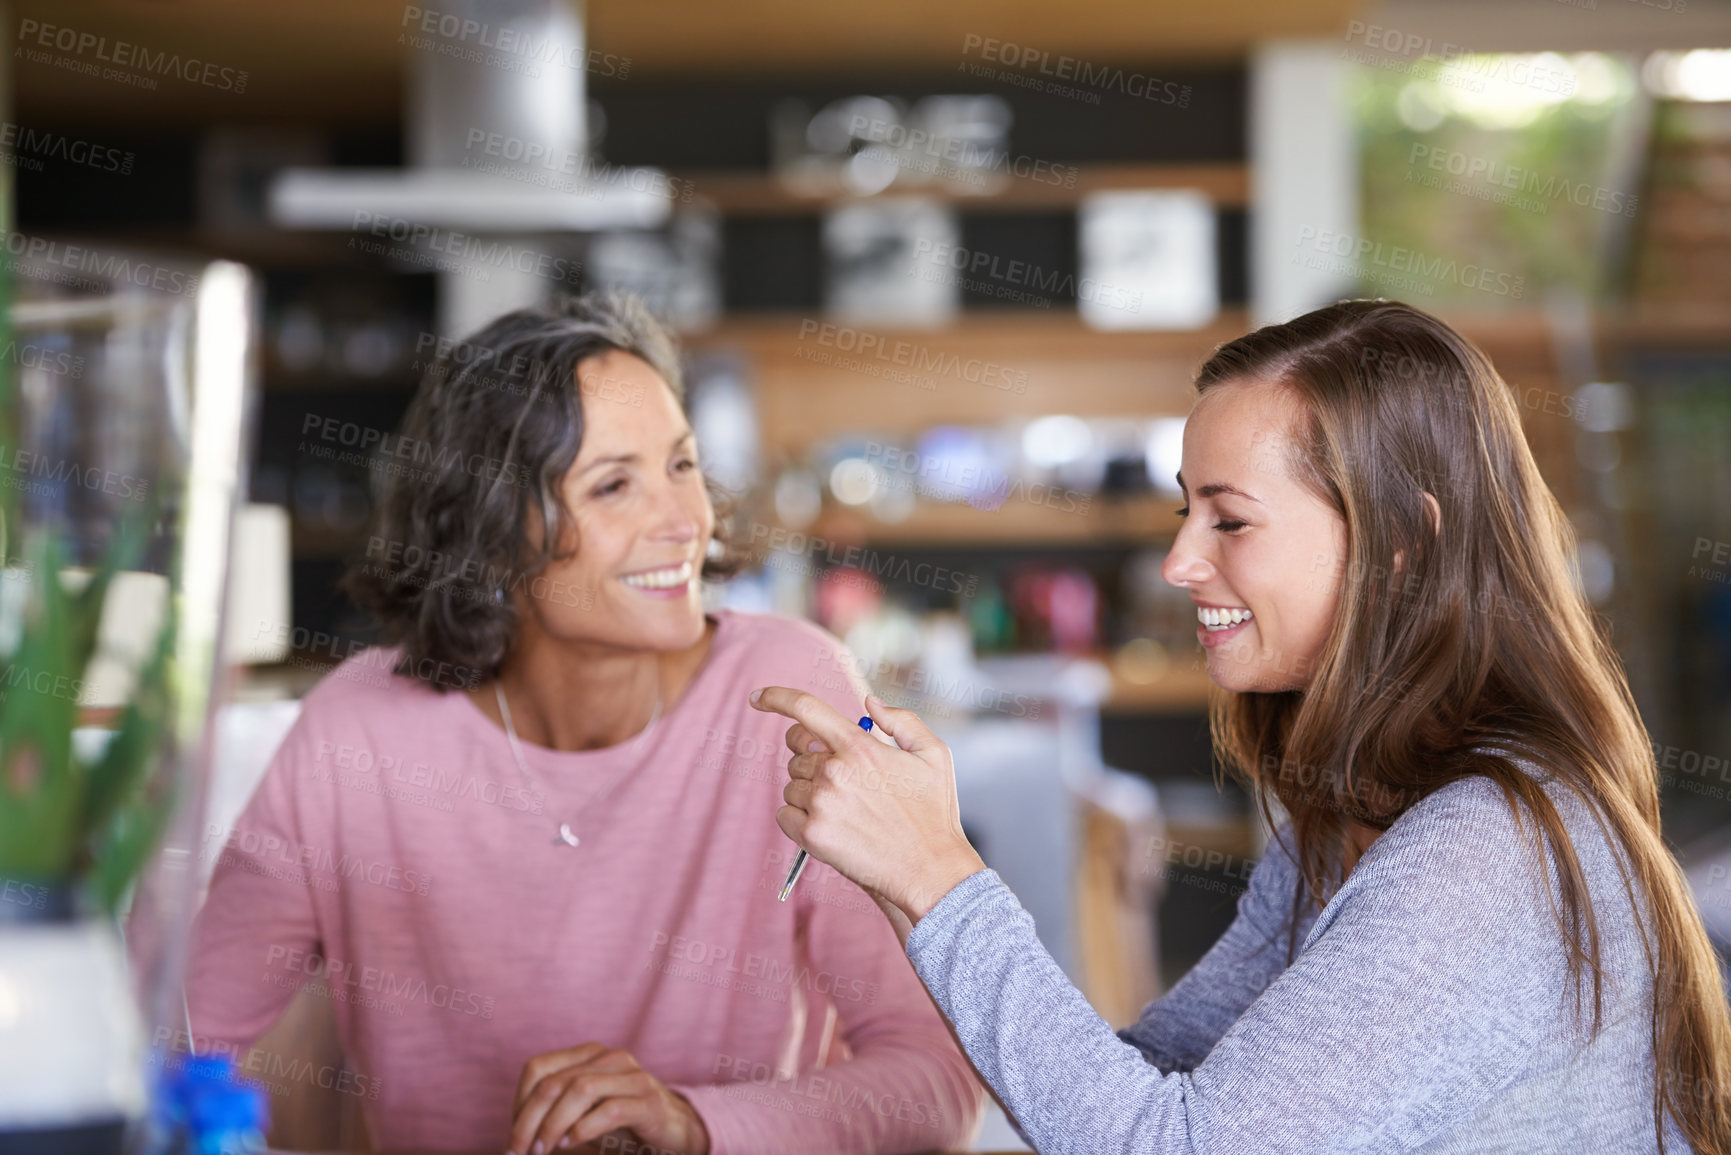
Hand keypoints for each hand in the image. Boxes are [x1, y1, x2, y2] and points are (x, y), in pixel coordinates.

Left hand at [509, 1044, 710, 1154]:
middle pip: (554, 1082)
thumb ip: (554, 1113)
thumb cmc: (621, 1123)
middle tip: (520, 1152)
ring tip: (543, 1150)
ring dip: (553, 1125)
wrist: (674, 1131)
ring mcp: (633, 1076)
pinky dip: (583, 1128)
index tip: (513, 1138)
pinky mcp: (649, 1101)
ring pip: (580, 1090)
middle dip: (529, 1122)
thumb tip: (511, 1138)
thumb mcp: (583, 1112)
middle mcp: (610, 1058)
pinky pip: (610, 1109)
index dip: (519, 1104)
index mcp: (589, 1054)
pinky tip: (571, 1143)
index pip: (537, 1068)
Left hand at [749, 689, 985, 924]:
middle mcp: (834, 771)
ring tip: (847, 811)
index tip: (758, 697)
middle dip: (813, 757)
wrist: (929, 871)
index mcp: (860, 746)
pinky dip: (799, 818)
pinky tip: (831, 827)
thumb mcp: (934, 754)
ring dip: (810, 792)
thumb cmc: (934, 814)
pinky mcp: (811, 835)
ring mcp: (820, 804)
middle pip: (797, 750)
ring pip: (792, 784)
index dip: (776, 697)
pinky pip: (784, 814)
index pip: (806, 708)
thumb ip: (901, 720)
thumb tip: (870, 702)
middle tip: (841, 778)